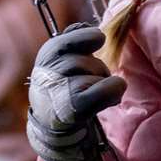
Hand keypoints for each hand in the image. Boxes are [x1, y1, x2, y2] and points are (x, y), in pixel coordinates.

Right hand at [26, 24, 125, 160]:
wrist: (55, 130)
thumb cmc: (63, 91)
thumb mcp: (62, 63)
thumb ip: (74, 43)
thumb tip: (94, 30)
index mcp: (46, 56)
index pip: (69, 38)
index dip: (86, 37)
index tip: (98, 39)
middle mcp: (48, 71)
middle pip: (89, 58)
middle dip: (97, 69)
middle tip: (90, 83)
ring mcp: (61, 89)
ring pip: (100, 72)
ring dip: (103, 83)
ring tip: (92, 96)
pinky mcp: (75, 106)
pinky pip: (107, 87)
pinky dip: (114, 91)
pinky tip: (109, 99)